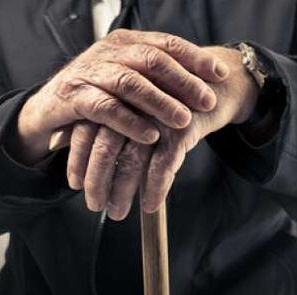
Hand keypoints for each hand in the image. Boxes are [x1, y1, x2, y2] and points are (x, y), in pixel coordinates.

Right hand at [10, 30, 230, 163]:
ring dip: (160, 102)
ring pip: (130, 82)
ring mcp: (89, 72)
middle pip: (151, 59)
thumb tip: (204, 80)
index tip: (220, 75)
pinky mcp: (73, 97)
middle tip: (207, 101)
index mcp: (124, 42)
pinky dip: (129, 122)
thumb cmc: (96, 93)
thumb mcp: (126, 77)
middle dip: (183, 81)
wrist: (47, 108)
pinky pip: (104, 108)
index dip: (195, 57)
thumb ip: (155, 75)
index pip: (166, 43)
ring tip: (184, 121)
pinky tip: (150, 136)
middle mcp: (108, 52)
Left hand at [67, 46, 259, 219]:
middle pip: (105, 146)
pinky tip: (149, 205)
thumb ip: (118, 124)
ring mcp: (157, 114)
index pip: (86, 128)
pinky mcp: (182, 127)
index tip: (75, 183)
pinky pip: (163, 166)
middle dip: (97, 180)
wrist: (221, 84)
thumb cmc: (176, 99)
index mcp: (117, 93)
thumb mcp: (143, 105)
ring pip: (131, 160)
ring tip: (118, 212)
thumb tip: (88, 156)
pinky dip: (154, 189)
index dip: (78, 158)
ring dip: (122, 191)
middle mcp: (134, 101)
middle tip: (94, 205)